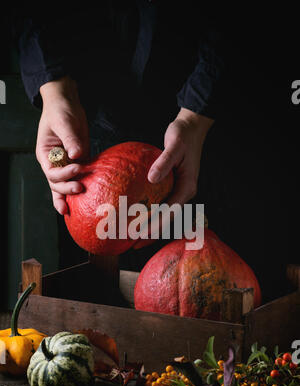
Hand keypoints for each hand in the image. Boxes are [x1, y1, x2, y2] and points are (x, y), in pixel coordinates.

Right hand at [36, 76, 88, 214]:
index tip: (77, 167)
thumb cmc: (60, 110)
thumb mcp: (63, 122)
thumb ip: (69, 138)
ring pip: (65, 186)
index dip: (63, 173)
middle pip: (56, 184)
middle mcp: (54, 162)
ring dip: (70, 196)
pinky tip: (88, 200)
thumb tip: (77, 155)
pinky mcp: (80, 162)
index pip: (51, 171)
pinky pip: (79, 178)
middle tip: (79, 189)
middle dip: (66, 189)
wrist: (68, 104)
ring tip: (74, 210)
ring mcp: (66, 164)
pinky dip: (83, 189)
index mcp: (46, 154)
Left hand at [133, 108, 212, 248]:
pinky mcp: (172, 188)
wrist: (192, 129)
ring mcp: (179, 191)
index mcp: (187, 187)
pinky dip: (149, 214)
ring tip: (133, 239)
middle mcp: (184, 193)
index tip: (140, 233)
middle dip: (151, 233)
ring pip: (164, 215)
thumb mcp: (174, 145)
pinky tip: (135, 217)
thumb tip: (151, 178)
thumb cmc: (183, 136)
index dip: (155, 224)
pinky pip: (160, 205)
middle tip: (133, 244)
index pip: (169, 211)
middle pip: (167, 219)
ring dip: (150, 227)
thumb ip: (164, 162)